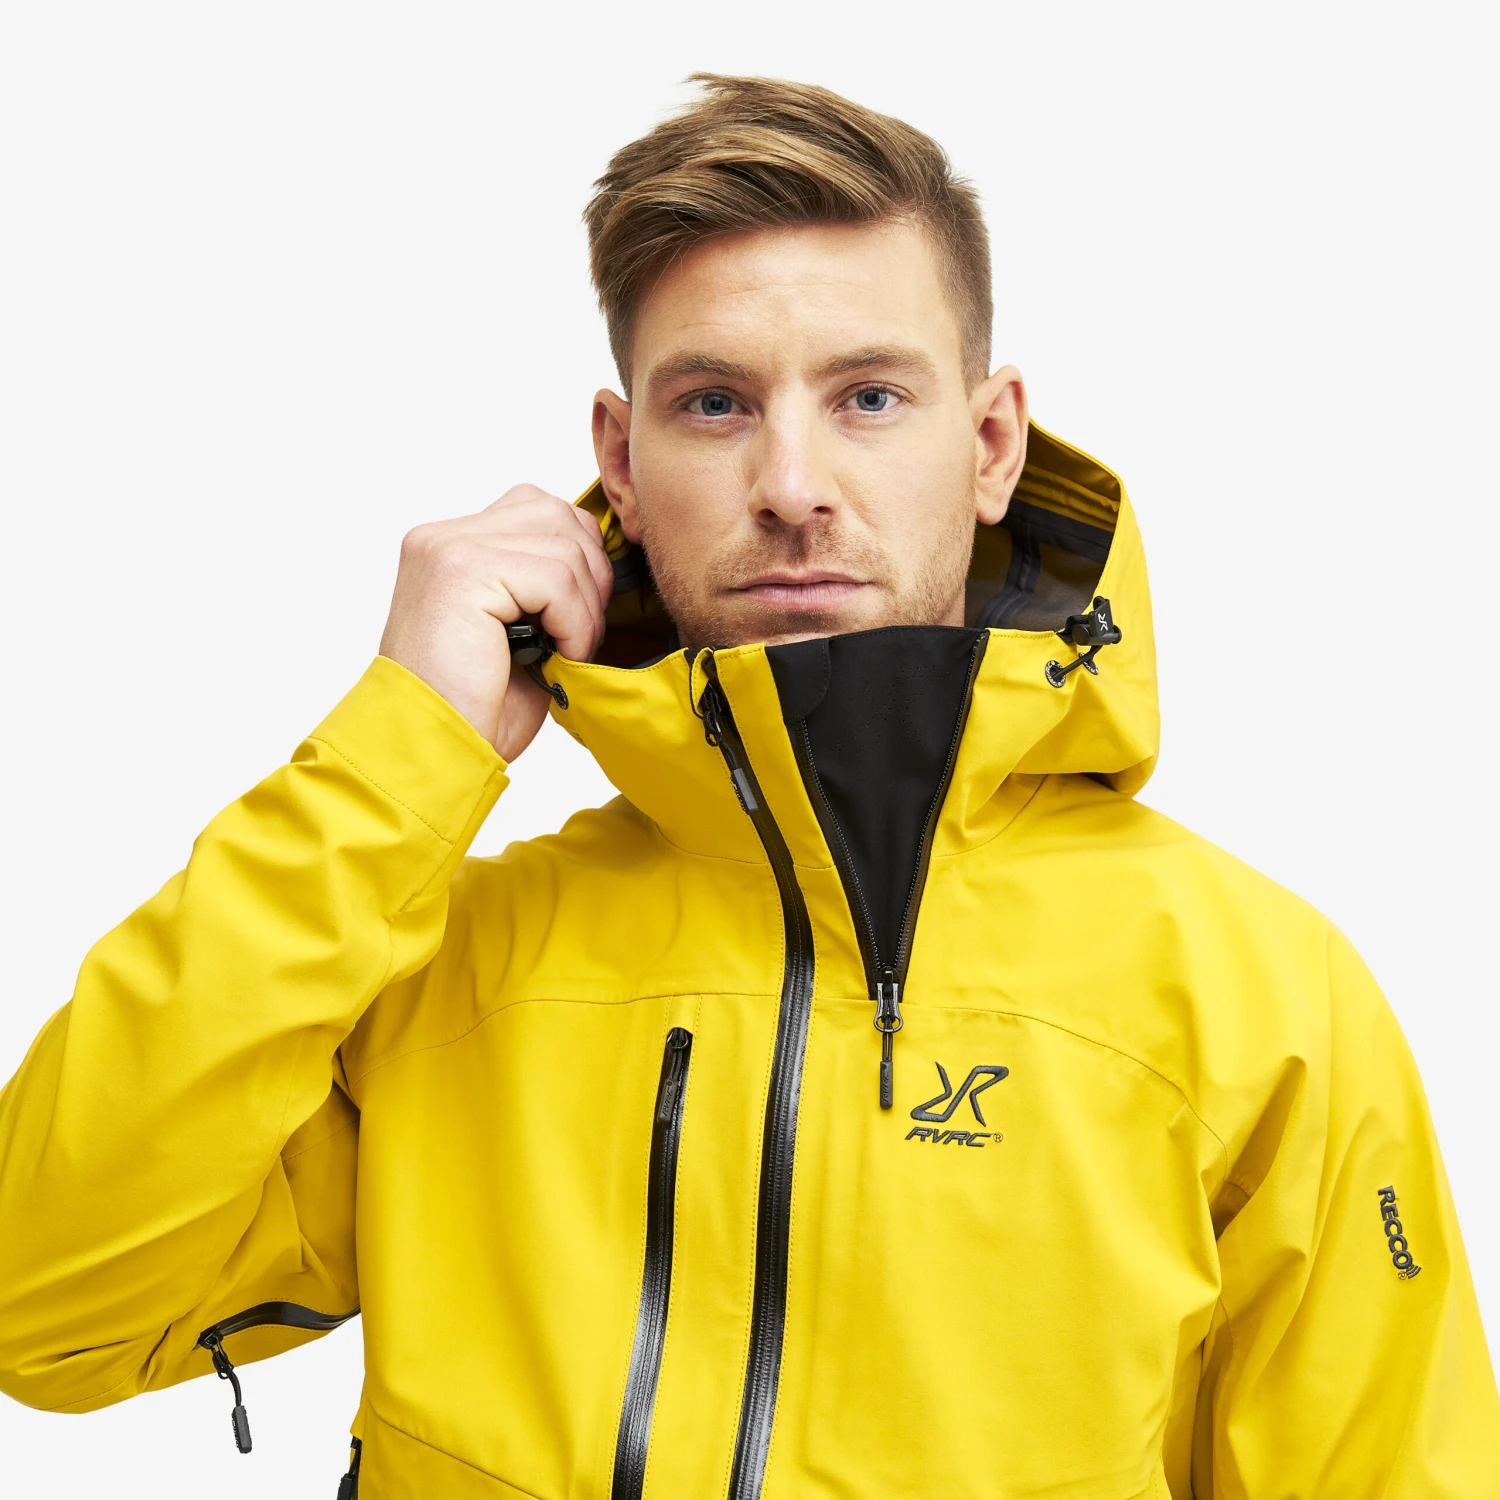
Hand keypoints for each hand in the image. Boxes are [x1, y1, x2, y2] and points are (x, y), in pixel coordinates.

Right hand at [379, 485, 613, 760]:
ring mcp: (449, 548)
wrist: (432, 752)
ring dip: (584, 606)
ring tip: (566, 650)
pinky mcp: (462, 571)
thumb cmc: (474, 708)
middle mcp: (445, 537)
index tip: (581, 617)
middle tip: (581, 634)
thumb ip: (544, 583)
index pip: (541, 511)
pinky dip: (575, 623)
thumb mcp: (519, 630)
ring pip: (564, 543)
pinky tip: (558, 656)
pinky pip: (556, 578)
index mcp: (453, 545)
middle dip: (590, 575)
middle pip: (558, 514)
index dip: (580, 559)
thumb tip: (604, 563)